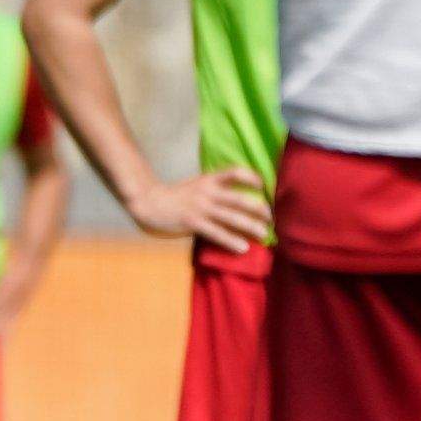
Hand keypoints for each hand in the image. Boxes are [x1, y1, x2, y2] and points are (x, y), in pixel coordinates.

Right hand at [124, 166, 271, 255]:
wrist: (150, 202)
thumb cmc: (175, 196)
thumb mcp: (196, 185)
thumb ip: (214, 188)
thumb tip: (236, 198)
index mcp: (209, 179)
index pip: (235, 172)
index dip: (251, 177)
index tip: (263, 186)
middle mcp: (208, 192)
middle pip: (240, 199)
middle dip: (259, 209)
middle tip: (271, 219)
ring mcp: (201, 208)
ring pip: (232, 217)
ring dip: (251, 226)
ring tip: (264, 234)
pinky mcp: (193, 222)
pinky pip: (217, 233)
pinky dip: (232, 240)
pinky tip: (243, 247)